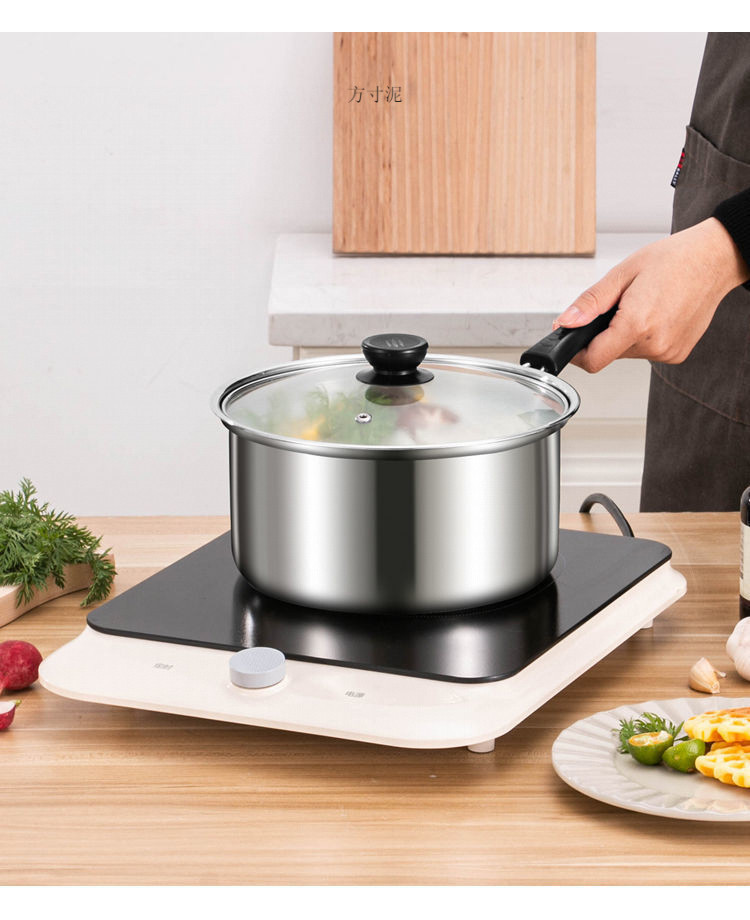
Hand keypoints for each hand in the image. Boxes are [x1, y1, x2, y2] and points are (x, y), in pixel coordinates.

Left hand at [553, 217, 749, 371]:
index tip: (571, 339)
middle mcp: (655, 344)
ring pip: (627, 353)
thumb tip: (565, 323)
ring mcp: (668, 352)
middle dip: (604, 333)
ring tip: (642, 305)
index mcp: (637, 324)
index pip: (592, 360)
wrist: (714, 260)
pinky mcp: (677, 354)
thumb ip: (590, 303)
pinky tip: (656, 314)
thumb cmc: (673, 260)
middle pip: (608, 354)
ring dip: (624, 334)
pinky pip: (646, 351)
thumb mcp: (622, 273)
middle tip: (618, 305)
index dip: (576, 351)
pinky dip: (642, 337)